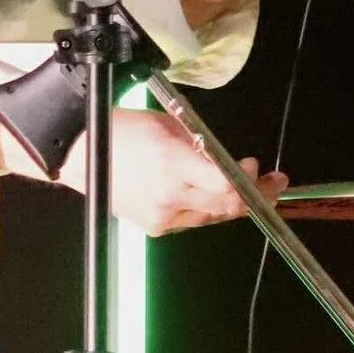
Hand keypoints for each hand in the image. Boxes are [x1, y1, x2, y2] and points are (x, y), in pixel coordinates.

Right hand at [50, 107, 284, 235]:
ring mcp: (162, 216)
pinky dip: (206, 207)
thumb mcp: (167, 125)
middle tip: (274, 184)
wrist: (79, 155)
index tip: (258, 168)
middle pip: (227, 206)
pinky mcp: (155, 227)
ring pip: (213, 216)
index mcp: (171, 163)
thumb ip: (201, 145)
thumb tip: (227, 159)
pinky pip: (192, 220)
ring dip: (233, 202)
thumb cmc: (122, 129)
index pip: (224, 184)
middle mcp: (169, 195)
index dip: (248, 180)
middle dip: (257, 196)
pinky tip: (211, 194)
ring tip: (248, 186)